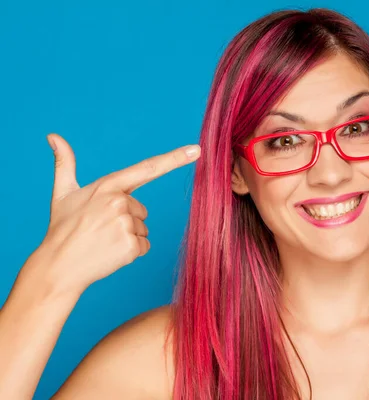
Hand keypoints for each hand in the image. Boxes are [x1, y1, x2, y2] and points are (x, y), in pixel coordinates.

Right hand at [30, 133, 200, 295]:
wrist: (58, 266)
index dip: (175, 158)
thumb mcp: (62, 193)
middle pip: (141, 210)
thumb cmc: (62, 229)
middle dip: (126, 220)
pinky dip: (131, 252)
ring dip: (127, 236)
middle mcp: (119, 201)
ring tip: (103, 241)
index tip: (196, 150)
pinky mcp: (131, 245)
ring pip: (143, 228)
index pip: (148, 168)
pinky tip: (110, 253)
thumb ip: (64, 164)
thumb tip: (53, 136)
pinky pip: (144, 246)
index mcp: (108, 185)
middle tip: (101, 229)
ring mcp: (126, 224)